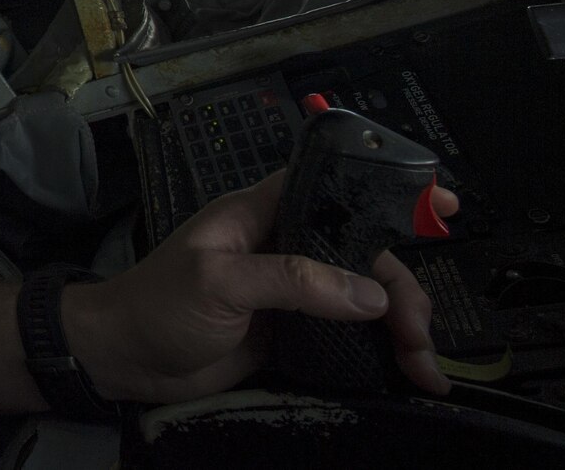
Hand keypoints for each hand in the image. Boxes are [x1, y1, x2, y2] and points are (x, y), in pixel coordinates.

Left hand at [62, 169, 458, 404]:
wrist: (122, 360)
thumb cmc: (157, 305)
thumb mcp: (218, 282)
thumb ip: (292, 281)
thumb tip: (370, 294)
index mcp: (261, 214)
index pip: (332, 188)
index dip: (386, 191)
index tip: (441, 204)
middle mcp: (283, 247)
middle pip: (364, 255)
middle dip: (403, 291)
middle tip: (421, 336)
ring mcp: (291, 293)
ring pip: (365, 300)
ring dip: (401, 330)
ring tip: (424, 370)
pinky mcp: (292, 334)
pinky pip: (349, 338)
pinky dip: (382, 354)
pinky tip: (409, 376)